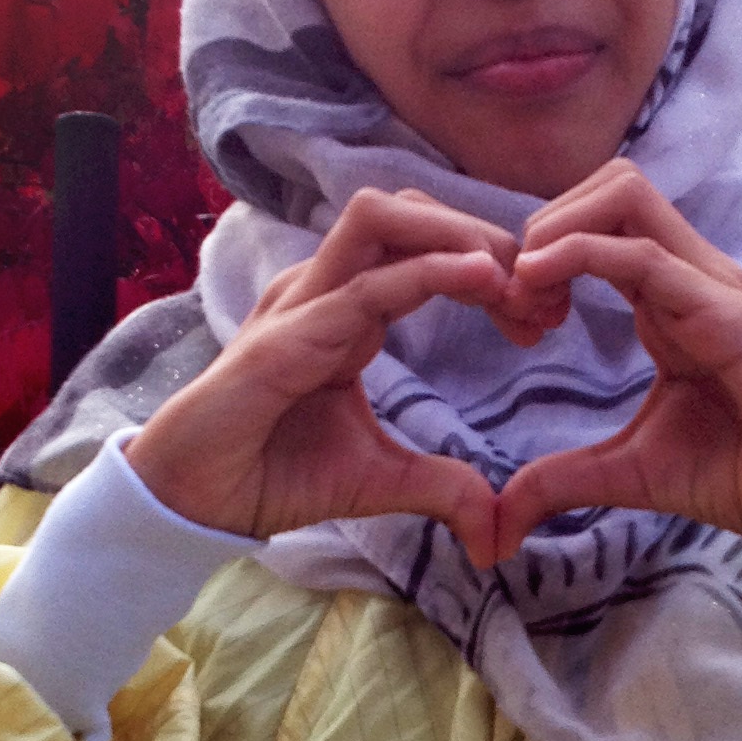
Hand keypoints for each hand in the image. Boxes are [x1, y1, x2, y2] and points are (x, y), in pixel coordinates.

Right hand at [126, 189, 517, 565]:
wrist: (198, 502)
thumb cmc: (274, 473)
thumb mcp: (381, 480)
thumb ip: (442, 488)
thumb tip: (496, 530)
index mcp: (348, 306)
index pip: (425, 247)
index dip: (490, 265)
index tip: (543, 317)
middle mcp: (325, 288)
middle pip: (408, 210)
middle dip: (482, 233)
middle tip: (542, 291)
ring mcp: (302, 303)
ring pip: (382, 218)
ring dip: (457, 235)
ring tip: (513, 277)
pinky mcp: (287, 336)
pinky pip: (365, 285)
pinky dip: (429, 273)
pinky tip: (482, 280)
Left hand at [490, 164, 741, 556]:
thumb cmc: (733, 470)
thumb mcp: (625, 474)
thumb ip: (561, 482)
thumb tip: (499, 526)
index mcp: (667, 296)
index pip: (599, 223)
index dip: (541, 252)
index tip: (510, 312)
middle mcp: (689, 275)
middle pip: (611, 186)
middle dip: (546, 223)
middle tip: (514, 293)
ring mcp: (710, 285)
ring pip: (625, 196)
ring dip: (560, 228)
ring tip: (526, 287)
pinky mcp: (727, 313)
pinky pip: (648, 256)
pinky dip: (584, 256)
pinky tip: (544, 292)